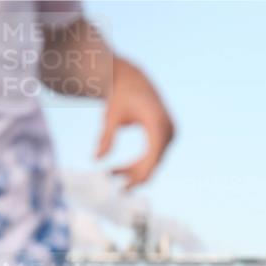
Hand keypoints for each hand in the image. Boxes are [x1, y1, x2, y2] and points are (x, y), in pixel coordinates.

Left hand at [96, 57, 174, 189]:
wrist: (133, 78)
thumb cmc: (120, 95)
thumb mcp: (110, 116)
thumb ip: (105, 137)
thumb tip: (95, 159)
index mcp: (158, 124)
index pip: (152, 157)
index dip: (138, 173)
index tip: (121, 186)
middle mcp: (169, 130)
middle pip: (154, 162)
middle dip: (133, 174)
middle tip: (110, 180)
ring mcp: (170, 134)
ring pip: (154, 162)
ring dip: (134, 170)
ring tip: (111, 174)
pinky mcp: (166, 136)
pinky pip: (154, 156)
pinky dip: (139, 163)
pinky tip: (122, 169)